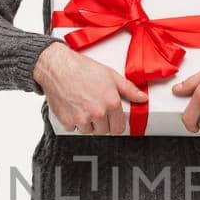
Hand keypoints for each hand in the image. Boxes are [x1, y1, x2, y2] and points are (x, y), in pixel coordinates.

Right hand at [33, 41, 148, 134]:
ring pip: (89, 131)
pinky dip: (72, 121)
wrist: (58, 67)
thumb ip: (128, 89)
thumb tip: (142, 98)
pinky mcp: (67, 121)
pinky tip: (73, 107)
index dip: (115, 123)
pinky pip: (73, 129)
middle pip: (104, 131)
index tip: (111, 120)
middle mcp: (98, 113)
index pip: (119, 128)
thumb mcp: (110, 75)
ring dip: (87, 123)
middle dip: (101, 123)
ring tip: (84, 106)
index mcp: (111, 103)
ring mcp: (82, 119)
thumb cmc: (82, 69)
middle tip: (95, 109)